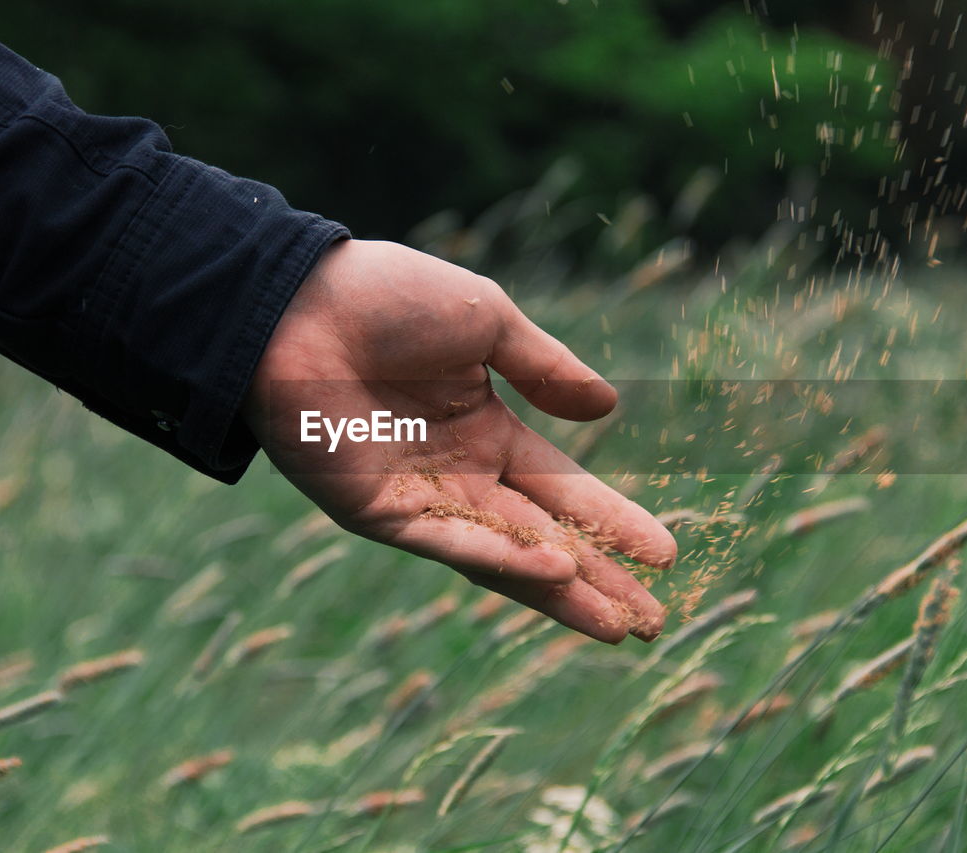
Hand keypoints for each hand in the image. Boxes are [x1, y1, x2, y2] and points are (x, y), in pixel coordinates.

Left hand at [242, 240, 676, 642]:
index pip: (563, 487)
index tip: (667, 553)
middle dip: (598, 578)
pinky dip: (499, 556)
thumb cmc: (388, 298)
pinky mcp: (376, 511)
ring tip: (618, 625)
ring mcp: (418, 497)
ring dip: (558, 591)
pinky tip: (554, 568)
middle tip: (655, 620)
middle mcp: (459, 473)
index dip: (613, 520)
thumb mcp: (486, 321)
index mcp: (485, 429)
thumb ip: (545, 368)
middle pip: (543, 536)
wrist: (299, 300)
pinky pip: (448, 540)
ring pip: (502, 556)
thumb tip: (609, 407)